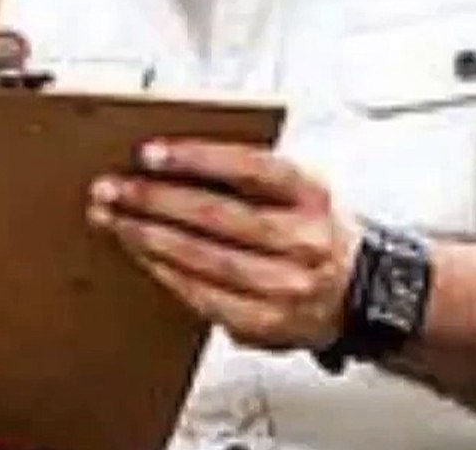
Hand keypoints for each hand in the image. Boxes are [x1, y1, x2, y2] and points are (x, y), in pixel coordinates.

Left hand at [89, 140, 363, 352]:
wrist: (362, 294)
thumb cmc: (316, 232)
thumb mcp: (302, 191)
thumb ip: (251, 176)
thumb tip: (174, 163)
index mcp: (312, 194)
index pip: (252, 167)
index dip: (198, 158)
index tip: (150, 152)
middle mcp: (303, 238)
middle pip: (218, 215)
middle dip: (155, 200)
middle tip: (113, 188)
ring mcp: (286, 284)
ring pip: (205, 258)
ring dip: (150, 238)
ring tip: (116, 220)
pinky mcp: (267, 322)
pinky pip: (205, 296)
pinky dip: (168, 274)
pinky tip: (143, 257)